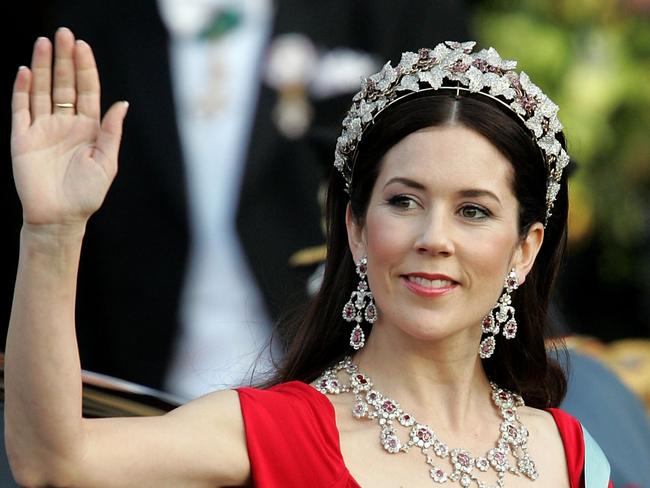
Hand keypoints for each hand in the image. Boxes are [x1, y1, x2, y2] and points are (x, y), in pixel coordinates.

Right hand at [11, 27, 127, 229]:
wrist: (60, 218)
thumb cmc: (87, 194)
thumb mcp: (107, 162)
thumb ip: (111, 132)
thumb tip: (123, 104)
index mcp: (88, 129)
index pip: (86, 91)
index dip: (85, 69)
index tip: (83, 47)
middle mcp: (65, 124)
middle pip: (64, 85)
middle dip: (64, 60)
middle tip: (64, 34)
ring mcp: (42, 129)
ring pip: (42, 91)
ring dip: (43, 67)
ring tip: (44, 43)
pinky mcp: (22, 138)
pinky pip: (20, 109)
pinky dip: (22, 90)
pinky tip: (26, 72)